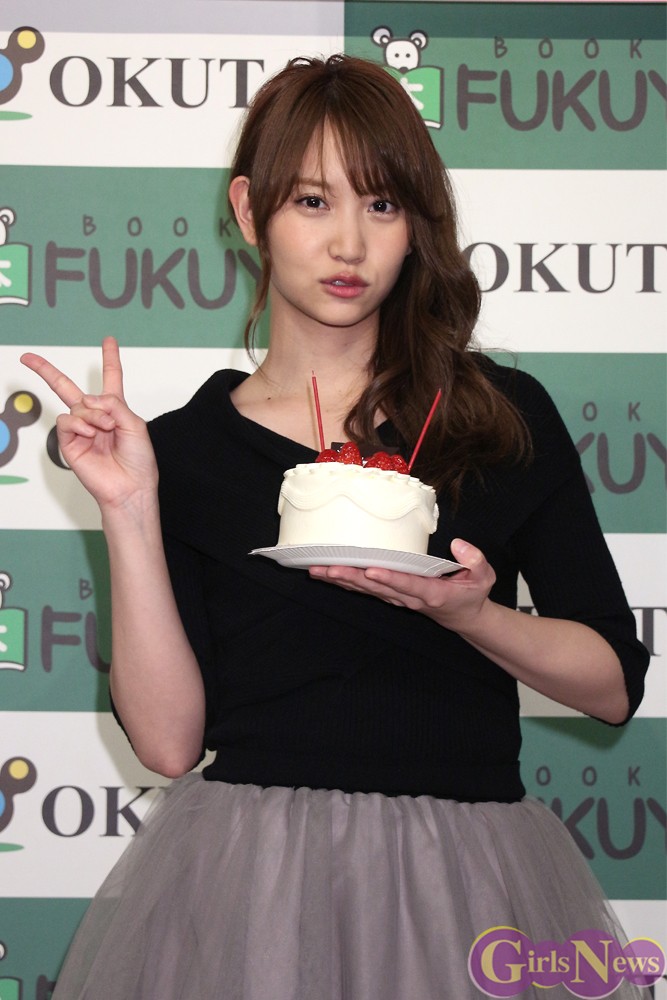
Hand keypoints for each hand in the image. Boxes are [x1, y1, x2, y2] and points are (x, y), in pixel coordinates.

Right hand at [20, 337, 157, 511]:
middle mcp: (95, 417)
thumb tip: (89, 399)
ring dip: (93, 415)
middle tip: (27, 357)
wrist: (130, 487)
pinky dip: (80, 424)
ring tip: (106, 429)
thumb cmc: (138, 461)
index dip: (110, 358)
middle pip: (67, 388)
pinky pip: (67, 422)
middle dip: (46, 371)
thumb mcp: (135, 424)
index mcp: (115, 410)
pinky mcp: (69, 443)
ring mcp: (80, 430)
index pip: (111, 378)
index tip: (108, 341)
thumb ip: (114, 405)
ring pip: (75, 406)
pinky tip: (91, 434)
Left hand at [308, 538, 495, 634]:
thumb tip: (458, 545)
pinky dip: (346, 583)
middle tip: (327, 568)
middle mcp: (411, 598)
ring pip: (366, 590)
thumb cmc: (473, 593)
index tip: (371, 570)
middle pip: (377, 588)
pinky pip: (366, 590)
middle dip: (351, 577)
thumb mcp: (484, 577)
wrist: (465, 617)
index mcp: (432, 592)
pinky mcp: (392, 596)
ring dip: (342, 580)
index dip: (389, 578)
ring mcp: (399, 599)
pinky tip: (328, 575)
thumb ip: (474, 560)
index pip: (407, 584)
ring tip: (317, 571)